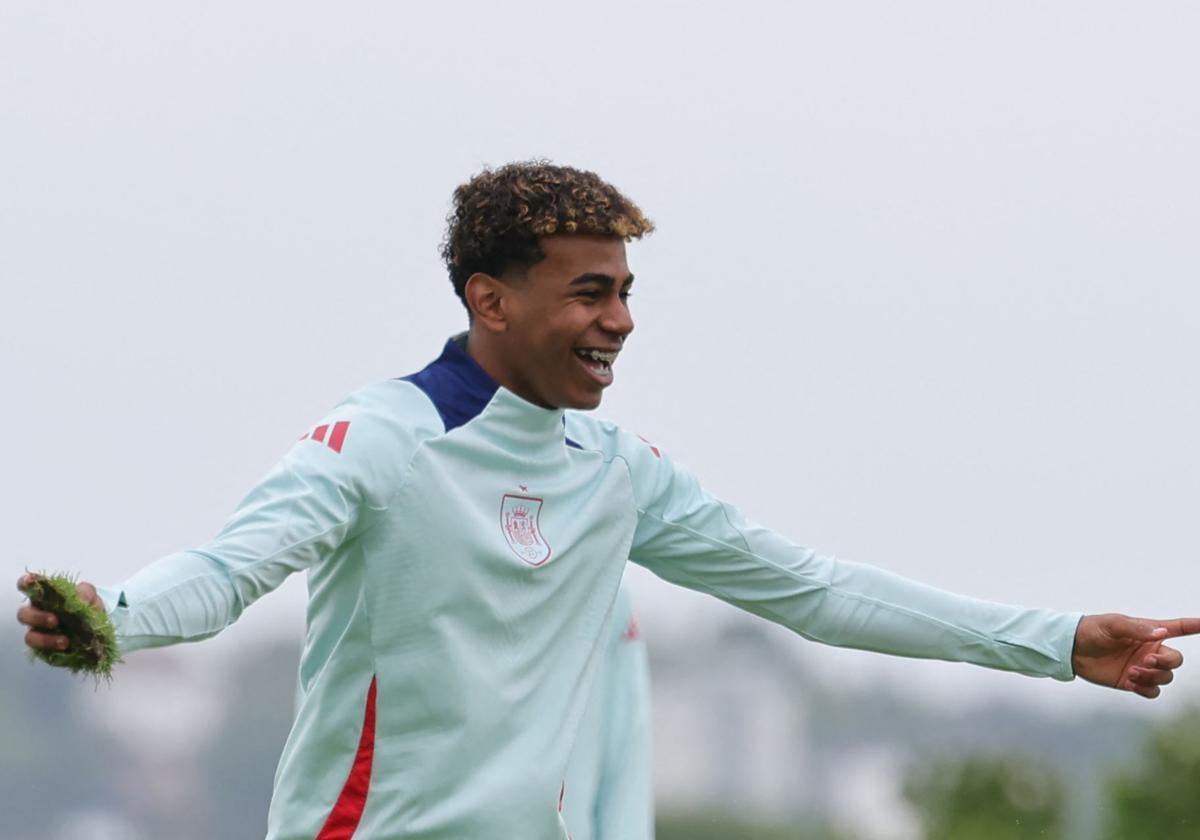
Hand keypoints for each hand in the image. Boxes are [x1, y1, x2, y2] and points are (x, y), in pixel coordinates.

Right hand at [16, 573, 103, 652]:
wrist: (98, 630)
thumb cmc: (87, 608)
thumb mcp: (90, 597)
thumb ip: (86, 592)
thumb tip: (81, 598)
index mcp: (45, 596)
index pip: (28, 587)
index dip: (25, 584)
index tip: (30, 582)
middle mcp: (37, 613)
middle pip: (24, 614)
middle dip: (37, 617)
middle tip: (55, 621)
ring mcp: (39, 632)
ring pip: (30, 636)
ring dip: (45, 639)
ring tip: (65, 641)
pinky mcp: (44, 649)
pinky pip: (42, 652)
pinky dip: (53, 650)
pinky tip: (66, 648)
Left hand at [1072, 614, 1199, 698]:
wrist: (1071, 649)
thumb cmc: (1092, 630)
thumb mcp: (1112, 625)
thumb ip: (1136, 628)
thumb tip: (1161, 633)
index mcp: (1148, 632)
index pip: (1177, 628)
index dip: (1193, 626)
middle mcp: (1149, 650)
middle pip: (1176, 660)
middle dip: (1166, 662)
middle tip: (1146, 660)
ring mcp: (1142, 667)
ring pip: (1165, 677)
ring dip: (1153, 676)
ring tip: (1132, 671)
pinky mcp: (1132, 682)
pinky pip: (1152, 691)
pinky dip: (1147, 688)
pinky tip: (1132, 682)